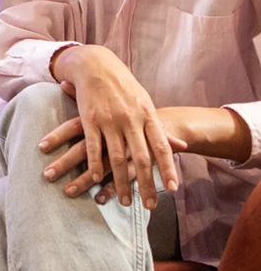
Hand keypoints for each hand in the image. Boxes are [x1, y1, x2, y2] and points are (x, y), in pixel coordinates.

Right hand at [41, 45, 181, 208]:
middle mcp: (130, 119)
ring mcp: (109, 120)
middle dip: (146, 185)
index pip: (161, 147)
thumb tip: (182, 146)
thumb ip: (159, 127)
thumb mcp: (145, 103)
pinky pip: (93, 147)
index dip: (168, 169)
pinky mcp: (89, 119)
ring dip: (120, 182)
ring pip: (116, 158)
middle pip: (141, 158)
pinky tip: (97, 179)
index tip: (172, 189)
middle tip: (149, 206)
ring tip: (125, 201)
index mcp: (147, 115)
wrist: (95, 64)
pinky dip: (95, 165)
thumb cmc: (123, 86)